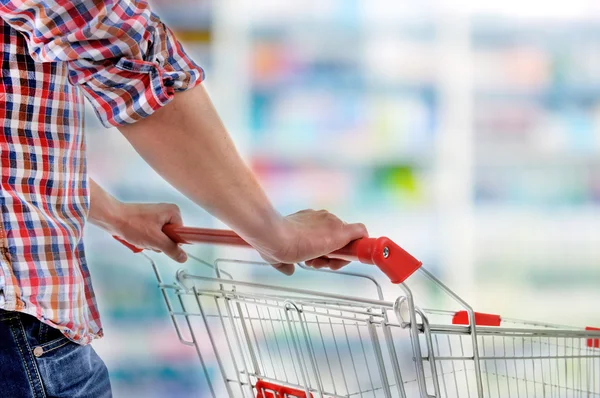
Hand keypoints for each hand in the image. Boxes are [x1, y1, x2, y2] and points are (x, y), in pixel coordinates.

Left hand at [110, 203, 187, 262]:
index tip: (165, 244)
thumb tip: (183, 257)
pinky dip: (147, 240)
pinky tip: (139, 237)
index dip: (174, 242)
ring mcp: (158, 217)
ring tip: (142, 237)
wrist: (112, 218)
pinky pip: (154, 236)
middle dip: (160, 243)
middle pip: (172, 237)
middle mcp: (167, 212)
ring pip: (162, 238)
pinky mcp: (150, 221)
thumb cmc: (131, 223)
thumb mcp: (155, 240)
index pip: (182, 234)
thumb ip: (172, 250)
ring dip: (152, 243)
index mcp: (173, 212)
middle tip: (150, 239)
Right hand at [247, 209, 367, 274]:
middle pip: (336, 238)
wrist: (276, 236)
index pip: (323, 235)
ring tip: (321, 263)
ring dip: (338, 256)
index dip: (321, 251)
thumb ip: (284, 263)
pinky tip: (355, 256)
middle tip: (317, 264)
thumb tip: (289, 270)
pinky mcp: (341, 231)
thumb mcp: (276, 256)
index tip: (313, 260)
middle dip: (329, 256)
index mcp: (306, 221)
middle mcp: (321, 219)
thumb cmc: (273, 243)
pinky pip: (360, 232)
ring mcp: (332, 223)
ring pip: (345, 240)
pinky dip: (361, 245)